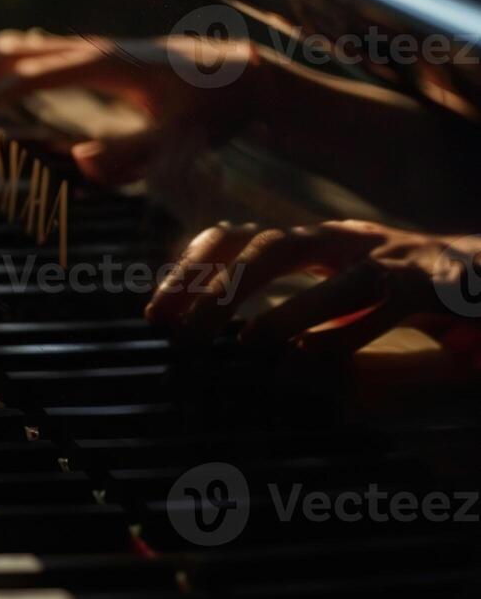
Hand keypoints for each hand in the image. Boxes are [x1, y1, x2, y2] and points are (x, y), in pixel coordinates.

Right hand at [0, 30, 257, 184]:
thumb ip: (135, 155)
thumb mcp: (181, 142)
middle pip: (11, 52)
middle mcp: (89, 49)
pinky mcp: (91, 57)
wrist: (240, 77)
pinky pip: (32, 54)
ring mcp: (88, 49)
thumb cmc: (211, 112)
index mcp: (102, 64)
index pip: (32, 73)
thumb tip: (82, 162)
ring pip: (16, 47)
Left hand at [146, 219, 480, 353]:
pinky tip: (312, 359)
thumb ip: (291, 319)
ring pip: (338, 275)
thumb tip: (223, 345)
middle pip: (271, 244)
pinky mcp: (442, 284)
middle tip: (187, 335)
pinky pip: (393, 304)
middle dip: (222, 287)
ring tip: (248, 342)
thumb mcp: (341, 306)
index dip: (191, 269)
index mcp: (316, 244)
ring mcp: (397, 258)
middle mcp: (348, 241)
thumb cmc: (415, 298)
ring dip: (288, 307)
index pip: (237, 239)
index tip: (155, 313)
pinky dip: (352, 330)